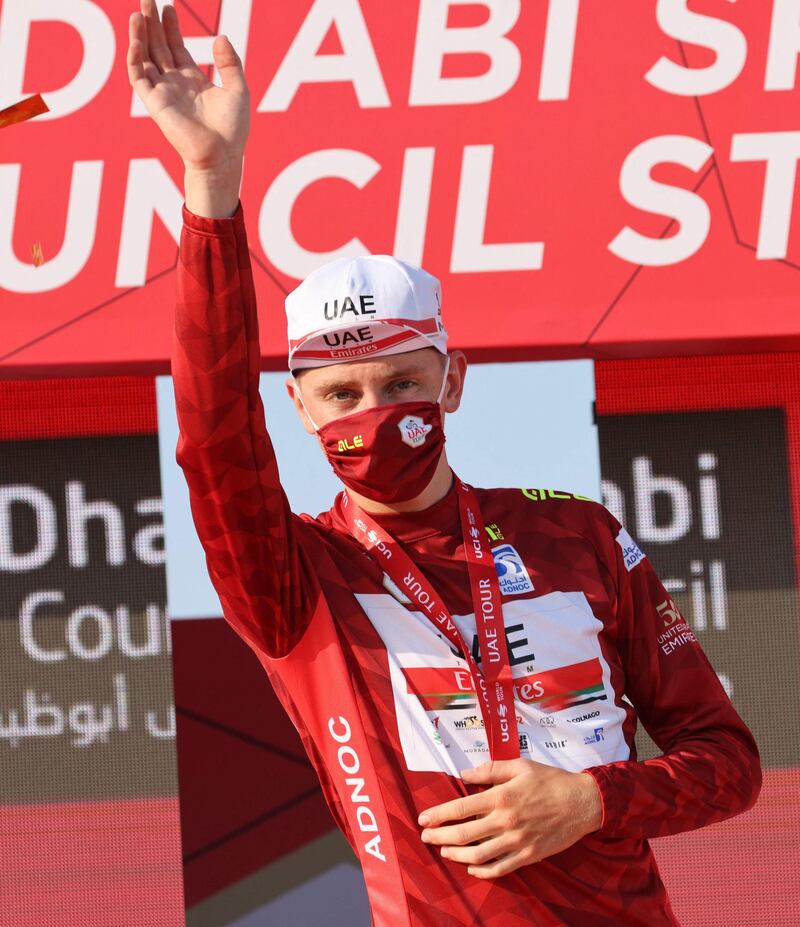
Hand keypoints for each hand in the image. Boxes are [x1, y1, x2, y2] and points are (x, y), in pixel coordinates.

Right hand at [126, 0, 249, 172]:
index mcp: (193, 81)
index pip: (176, 48)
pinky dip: (135, 58)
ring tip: (138, 12)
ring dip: (139, 36)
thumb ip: (229, 64)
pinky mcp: (154, 103)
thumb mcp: (238, 90)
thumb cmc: (232, 130)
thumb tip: (221, 37)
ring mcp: (163, 92)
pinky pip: (139, 77)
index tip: (169, 7)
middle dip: (151, 23)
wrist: (222, 156)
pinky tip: (136, 40)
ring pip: (144, 58)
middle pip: (158, 47)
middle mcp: (175, 84)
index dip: (171, 27)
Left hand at [418, 759, 601, 878]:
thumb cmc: (550, 780)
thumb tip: (464, 774)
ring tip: (444, 851)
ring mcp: (517, 841)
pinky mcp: (528, 855)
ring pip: (478, 855)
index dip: (438, 814)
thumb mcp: (520, 766)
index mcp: (501, 796)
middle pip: (464, 833)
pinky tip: (471, 867)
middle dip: (440, 836)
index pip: (461, 808)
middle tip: (425, 837)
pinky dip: (482, 871)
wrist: (582, 803)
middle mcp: (506, 821)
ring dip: (456, 855)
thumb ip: (490, 769)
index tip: (423, 818)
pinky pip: (500, 868)